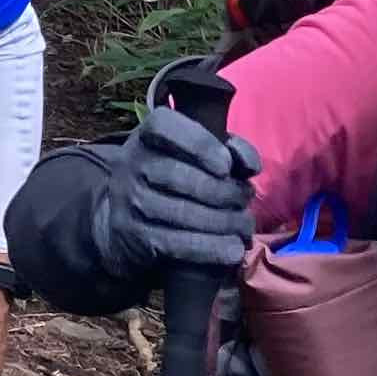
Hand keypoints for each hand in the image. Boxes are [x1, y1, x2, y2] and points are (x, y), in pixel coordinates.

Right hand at [104, 100, 257, 282]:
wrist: (126, 221)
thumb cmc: (175, 180)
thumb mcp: (196, 155)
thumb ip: (230, 150)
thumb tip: (250, 166)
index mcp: (148, 135)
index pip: (164, 126)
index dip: (199, 144)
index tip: (226, 166)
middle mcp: (131, 163)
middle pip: (177, 174)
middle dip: (222, 191)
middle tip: (244, 200)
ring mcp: (128, 200)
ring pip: (181, 212)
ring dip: (222, 222)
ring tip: (243, 227)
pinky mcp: (134, 235)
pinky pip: (176, 243)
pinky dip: (210, 248)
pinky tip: (231, 249)